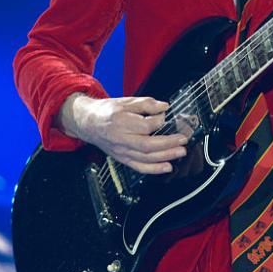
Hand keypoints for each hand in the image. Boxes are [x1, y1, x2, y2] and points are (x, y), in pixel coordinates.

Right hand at [61, 94, 187, 173]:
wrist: (89, 123)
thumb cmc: (107, 111)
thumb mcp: (126, 101)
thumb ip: (146, 103)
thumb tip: (164, 107)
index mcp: (121, 122)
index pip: (145, 125)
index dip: (159, 121)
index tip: (166, 116)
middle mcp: (121, 139)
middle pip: (147, 145)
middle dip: (168, 144)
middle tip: (183, 140)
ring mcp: (121, 151)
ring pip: (145, 158)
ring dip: (165, 157)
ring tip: (180, 152)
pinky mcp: (122, 158)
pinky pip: (139, 167)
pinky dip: (154, 169)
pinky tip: (167, 167)